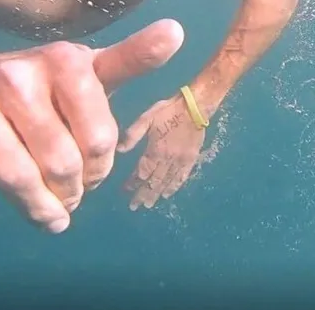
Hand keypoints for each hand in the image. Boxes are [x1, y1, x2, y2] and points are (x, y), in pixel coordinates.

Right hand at [0, 19, 184, 233]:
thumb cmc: (36, 86)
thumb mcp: (85, 69)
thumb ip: (129, 58)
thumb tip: (177, 32)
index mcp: (61, 58)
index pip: (100, 134)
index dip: (100, 163)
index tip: (94, 169)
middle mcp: (14, 74)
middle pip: (61, 160)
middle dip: (72, 187)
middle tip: (70, 193)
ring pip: (17, 176)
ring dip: (38, 206)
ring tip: (50, 212)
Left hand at [117, 90, 210, 209]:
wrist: (195, 107)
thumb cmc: (168, 110)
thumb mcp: (147, 118)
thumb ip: (133, 134)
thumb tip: (120, 150)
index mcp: (155, 150)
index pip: (141, 172)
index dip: (133, 182)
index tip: (125, 190)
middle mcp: (167, 160)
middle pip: (153, 182)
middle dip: (143, 194)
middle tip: (135, 206)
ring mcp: (180, 161)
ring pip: (166, 182)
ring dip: (156, 194)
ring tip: (149, 204)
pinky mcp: (190, 159)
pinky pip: (181, 177)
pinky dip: (174, 187)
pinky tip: (168, 194)